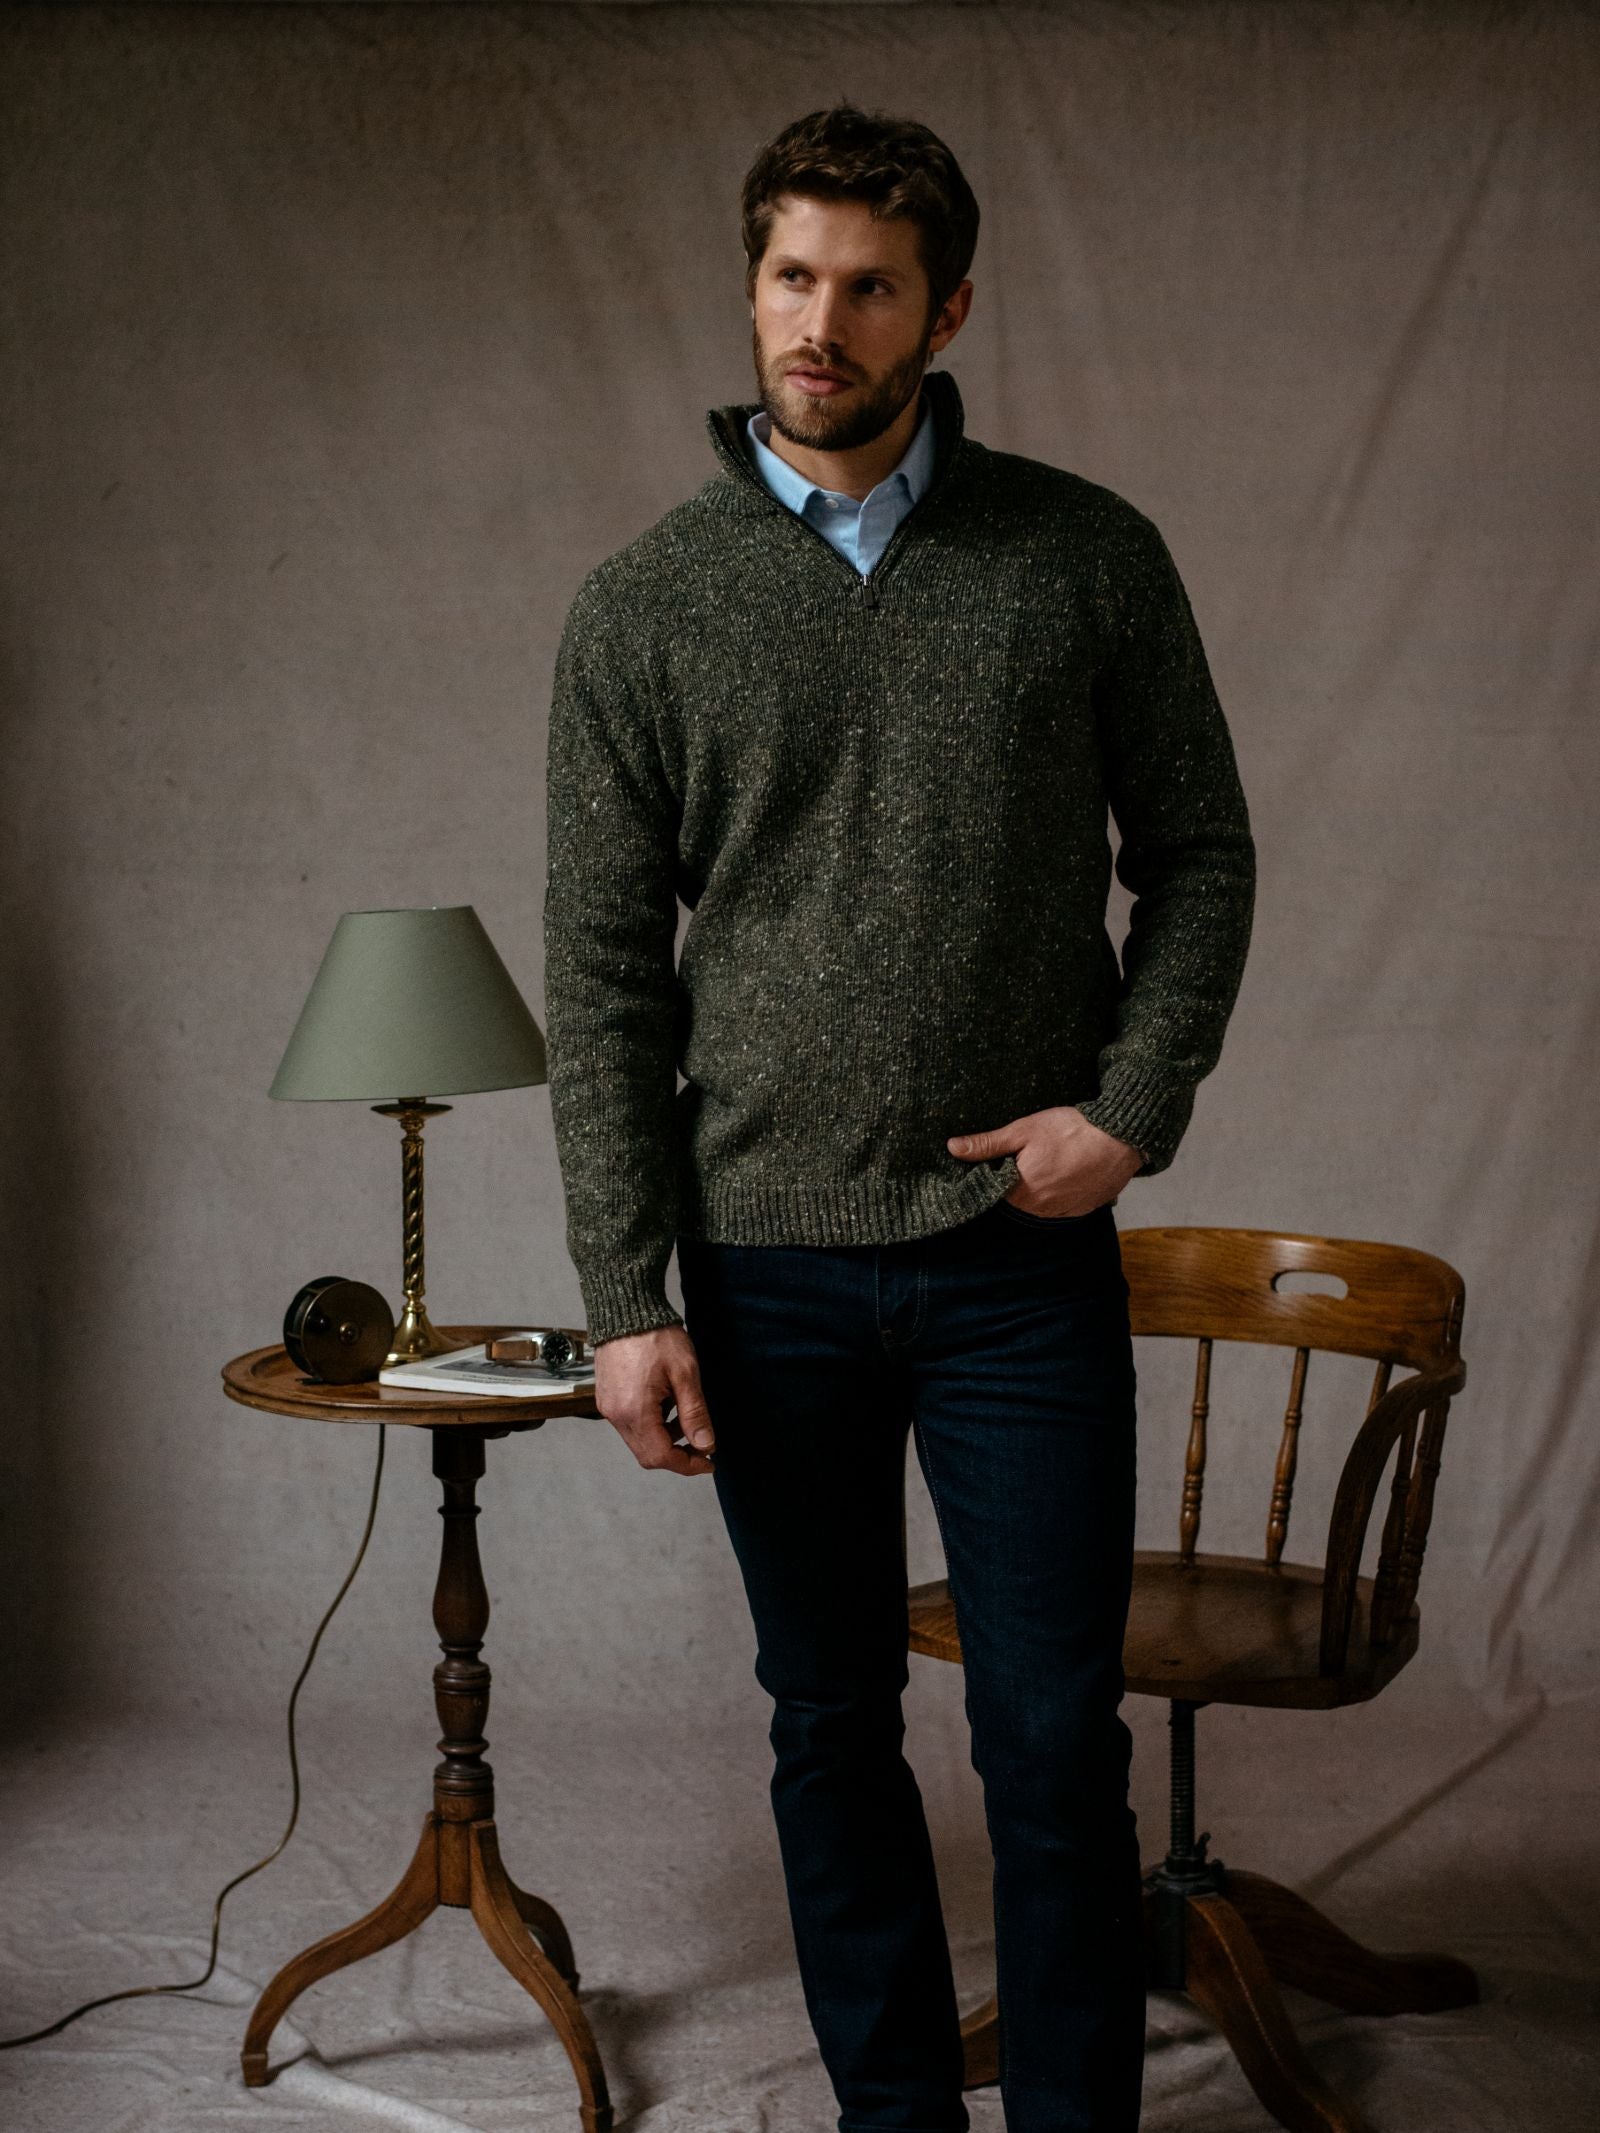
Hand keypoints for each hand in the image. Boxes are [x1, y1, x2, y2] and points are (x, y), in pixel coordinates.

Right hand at [592, 1325, 716, 1477]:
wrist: (625, 1308)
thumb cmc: (656, 1335)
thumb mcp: (685, 1373)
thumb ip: (695, 1413)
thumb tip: (705, 1445)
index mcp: (634, 1411)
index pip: (661, 1456)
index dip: (688, 1465)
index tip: (709, 1461)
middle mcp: (615, 1414)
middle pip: (647, 1455)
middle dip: (677, 1454)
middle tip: (702, 1444)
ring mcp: (608, 1406)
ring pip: (639, 1441)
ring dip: (665, 1438)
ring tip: (684, 1414)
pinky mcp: (606, 1397)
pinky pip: (629, 1424)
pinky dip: (651, 1424)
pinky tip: (666, 1404)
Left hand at [947, 1105, 1142, 1216]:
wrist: (1121, 1137)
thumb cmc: (1070, 1130)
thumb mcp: (1023, 1130)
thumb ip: (988, 1144)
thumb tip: (953, 1149)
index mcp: (1020, 1191)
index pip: (993, 1192)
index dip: (993, 1175)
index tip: (998, 1159)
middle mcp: (1040, 1209)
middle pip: (1016, 1199)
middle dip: (1016, 1180)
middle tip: (1027, 1154)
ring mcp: (1064, 1211)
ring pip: (1039, 1204)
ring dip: (1038, 1188)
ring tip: (1049, 1160)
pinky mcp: (1084, 1208)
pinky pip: (1062, 1205)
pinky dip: (1060, 1192)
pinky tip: (1066, 1171)